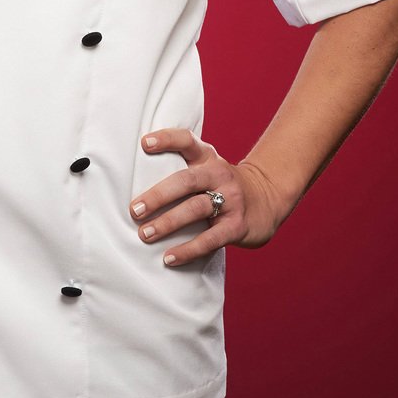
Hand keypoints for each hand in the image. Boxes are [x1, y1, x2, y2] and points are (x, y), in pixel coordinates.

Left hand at [129, 128, 286, 266]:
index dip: (166, 139)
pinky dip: (188, 250)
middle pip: (186, 181)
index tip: (143, 143)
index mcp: (208, 157)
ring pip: (196, 209)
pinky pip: (210, 239)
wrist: (266, 199)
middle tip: (134, 209)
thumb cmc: (221, 185)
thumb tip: (131, 183)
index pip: (187, 141)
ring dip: (168, 222)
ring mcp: (231, 199)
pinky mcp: (237, 225)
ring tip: (145, 234)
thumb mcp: (206, 168)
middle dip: (158, 195)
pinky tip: (168, 258)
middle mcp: (219, 174)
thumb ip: (180, 169)